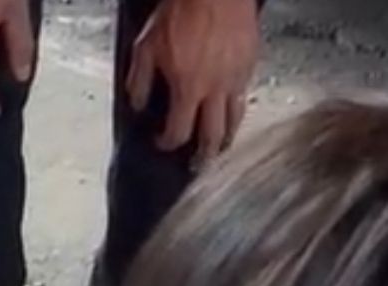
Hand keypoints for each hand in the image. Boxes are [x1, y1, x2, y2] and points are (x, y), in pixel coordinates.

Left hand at [128, 0, 259, 164]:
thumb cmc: (182, 10)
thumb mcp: (147, 46)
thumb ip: (139, 81)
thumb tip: (137, 106)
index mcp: (189, 89)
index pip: (179, 133)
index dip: (167, 143)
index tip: (161, 142)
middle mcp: (215, 90)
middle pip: (213, 137)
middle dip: (204, 156)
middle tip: (198, 166)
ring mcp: (237, 77)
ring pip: (236, 120)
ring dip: (226, 138)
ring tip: (219, 146)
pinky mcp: (251, 62)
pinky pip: (245, 94)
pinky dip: (237, 108)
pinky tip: (230, 110)